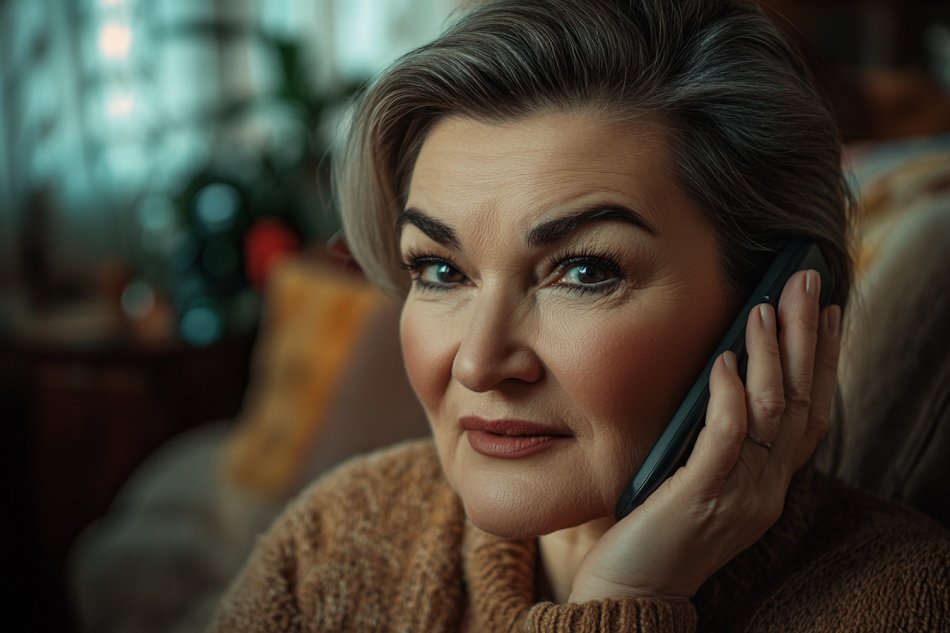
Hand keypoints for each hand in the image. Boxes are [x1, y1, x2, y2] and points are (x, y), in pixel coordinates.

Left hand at [569, 269, 841, 602]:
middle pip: (803, 400)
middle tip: (809, 282)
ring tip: (767, 306)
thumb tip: (719, 376)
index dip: (822, 359)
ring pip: (774, 412)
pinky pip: (727, 437)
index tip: (826, 310)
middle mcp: (766, 488)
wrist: (630, 591)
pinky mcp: (703, 497)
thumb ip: (716, 439)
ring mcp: (740, 494)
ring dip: (772, 354)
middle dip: (807, 337)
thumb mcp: (696, 478)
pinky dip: (729, 394)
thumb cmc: (654, 530)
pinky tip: (722, 358)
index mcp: (768, 483)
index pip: (811, 412)